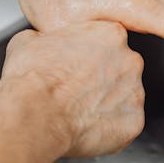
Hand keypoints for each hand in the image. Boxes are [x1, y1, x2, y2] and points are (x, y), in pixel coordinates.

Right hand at [0, 22, 144, 157]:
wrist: (35, 114)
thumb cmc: (32, 79)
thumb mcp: (28, 40)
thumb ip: (46, 37)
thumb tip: (40, 40)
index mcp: (111, 34)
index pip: (109, 41)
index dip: (90, 55)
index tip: (77, 65)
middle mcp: (131, 60)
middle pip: (121, 68)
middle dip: (102, 79)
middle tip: (77, 90)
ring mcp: (135, 92)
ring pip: (125, 96)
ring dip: (107, 102)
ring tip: (79, 110)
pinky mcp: (134, 121)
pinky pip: (125, 123)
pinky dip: (110, 127)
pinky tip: (87, 126)